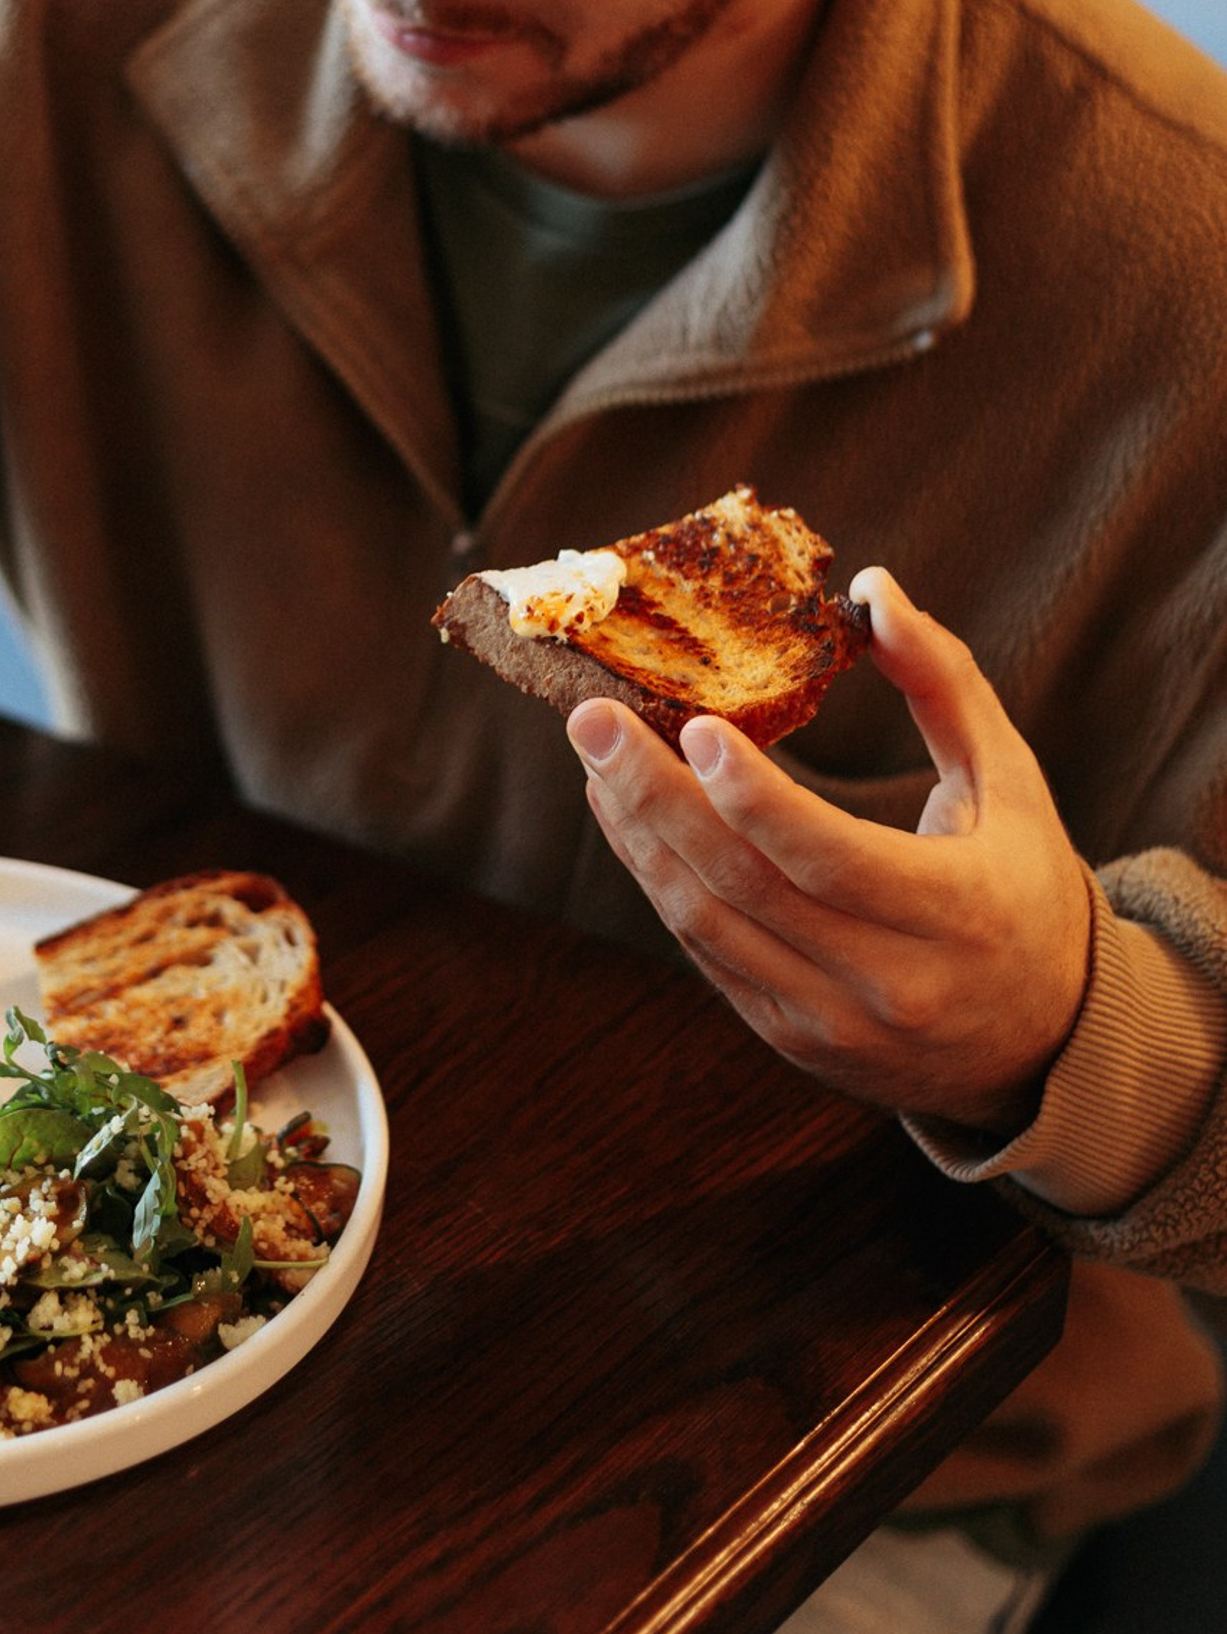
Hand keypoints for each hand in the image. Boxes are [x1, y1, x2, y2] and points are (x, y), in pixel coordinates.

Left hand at [567, 567, 1093, 1131]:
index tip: (695, 726)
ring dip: (639, 835)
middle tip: (592, 719)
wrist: (1041, 1044)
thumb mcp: (1010, 782)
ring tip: (596, 756)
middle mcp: (889, 982)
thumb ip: (943, 683)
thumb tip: (872, 589)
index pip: (833, 857)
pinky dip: (656, 881)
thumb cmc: (1024, 887)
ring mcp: (830, 1021)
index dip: (757, 797)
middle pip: (745, 888)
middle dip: (657, 797)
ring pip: (707, 925)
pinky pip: (704, 954)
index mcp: (957, 915)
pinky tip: (626, 815)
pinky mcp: (788, 1036)